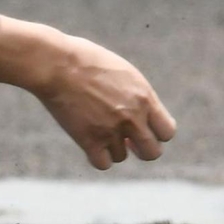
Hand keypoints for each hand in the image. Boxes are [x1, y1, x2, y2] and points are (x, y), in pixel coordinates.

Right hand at [35, 36, 176, 170]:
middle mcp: (132, 117)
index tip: (141, 127)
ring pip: (121, 156)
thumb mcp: (121, 71)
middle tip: (127, 140)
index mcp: (144, 97)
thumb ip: (135, 94)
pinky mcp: (89, 139)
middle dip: (141, 148)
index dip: (156, 132)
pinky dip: (97, 157)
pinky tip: (88, 142)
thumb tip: (140, 113)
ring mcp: (111, 130)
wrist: (55, 64)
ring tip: (97, 128)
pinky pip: (102, 164)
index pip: (167, 131)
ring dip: (112, 147)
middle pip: (152, 152)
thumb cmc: (84, 59)